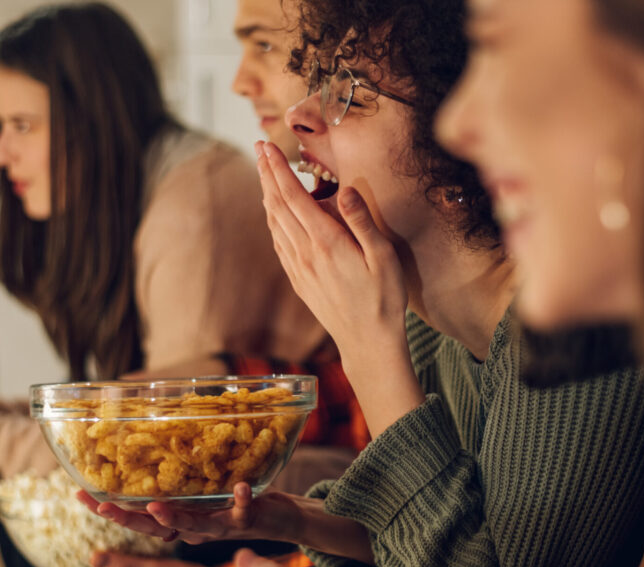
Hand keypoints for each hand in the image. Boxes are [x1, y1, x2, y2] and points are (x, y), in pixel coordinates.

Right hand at [79, 482, 304, 545]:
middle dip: (127, 518)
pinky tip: (242, 486)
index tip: (79, 493)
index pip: (138, 517)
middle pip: (155, 528)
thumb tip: (147, 438)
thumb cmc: (235, 499)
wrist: (280, 519)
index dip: (109, 508)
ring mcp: (220, 527)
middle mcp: (195, 530)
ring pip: (193, 527)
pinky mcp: (248, 520)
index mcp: (180, 520)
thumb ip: (178, 473)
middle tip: (100, 506)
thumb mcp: (202, 487)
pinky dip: (243, 499)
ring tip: (155, 506)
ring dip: (174, 518)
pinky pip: (244, 509)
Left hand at [255, 140, 407, 360]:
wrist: (368, 342)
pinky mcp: (299, 280)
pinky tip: (274, 212)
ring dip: (267, 193)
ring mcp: (299, 268)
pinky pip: (278, 242)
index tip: (267, 146)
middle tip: (259, 147)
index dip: (277, 169)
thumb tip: (346, 190)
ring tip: (264, 171)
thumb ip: (363, 222)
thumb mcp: (383, 258)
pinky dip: (272, 219)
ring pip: (274, 223)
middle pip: (277, 205)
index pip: (293, 197)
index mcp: (327, 243)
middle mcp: (306, 253)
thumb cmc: (384, 299)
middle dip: (266, 173)